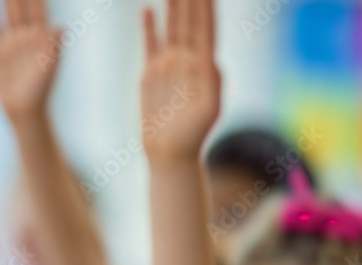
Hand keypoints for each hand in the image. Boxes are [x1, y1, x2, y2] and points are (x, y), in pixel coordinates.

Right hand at [0, 0, 64, 122]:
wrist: (23, 109)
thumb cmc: (40, 90)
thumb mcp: (49, 69)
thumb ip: (54, 47)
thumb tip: (60, 28)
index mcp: (41, 36)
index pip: (38, 9)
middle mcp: (26, 35)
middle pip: (22, 7)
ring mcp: (11, 43)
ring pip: (8, 15)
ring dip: (6, 1)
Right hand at [141, 0, 220, 158]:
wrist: (169, 153)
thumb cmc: (192, 136)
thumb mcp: (209, 110)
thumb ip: (213, 84)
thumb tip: (210, 59)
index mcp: (205, 65)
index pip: (206, 27)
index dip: (206, 7)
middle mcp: (189, 60)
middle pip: (190, 21)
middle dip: (190, 0)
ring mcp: (170, 64)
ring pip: (172, 27)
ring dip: (173, 6)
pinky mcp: (151, 74)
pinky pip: (151, 44)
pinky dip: (149, 27)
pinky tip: (148, 10)